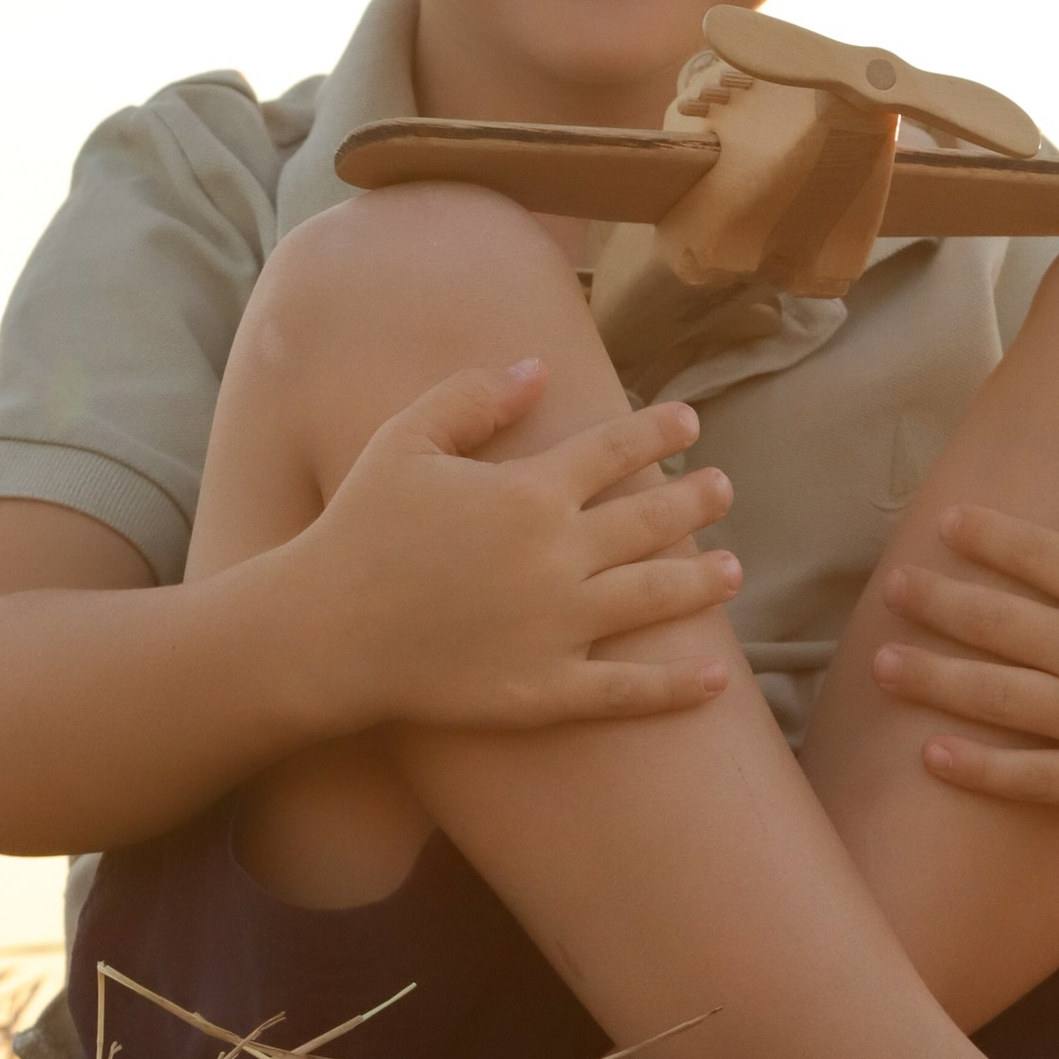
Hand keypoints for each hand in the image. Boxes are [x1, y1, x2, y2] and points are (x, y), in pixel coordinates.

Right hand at [302, 358, 741, 732]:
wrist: (324, 631)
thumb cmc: (358, 528)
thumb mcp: (405, 440)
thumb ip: (473, 398)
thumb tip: (537, 368)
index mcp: (529, 491)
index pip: (616, 449)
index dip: (659, 433)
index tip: (690, 422)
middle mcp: (558, 556)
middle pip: (651, 520)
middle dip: (695, 501)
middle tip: (723, 490)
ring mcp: (559, 626)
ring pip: (655, 597)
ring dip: (703, 581)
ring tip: (734, 569)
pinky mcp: (546, 689)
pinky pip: (627, 690)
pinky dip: (677, 688)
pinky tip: (716, 679)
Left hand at [871, 482, 1058, 819]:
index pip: (1033, 553)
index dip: (983, 536)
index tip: (942, 524)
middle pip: (996, 621)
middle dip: (936, 601)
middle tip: (890, 586)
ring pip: (995, 697)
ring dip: (932, 679)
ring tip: (879, 664)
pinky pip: (1030, 776)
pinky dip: (978, 769)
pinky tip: (931, 755)